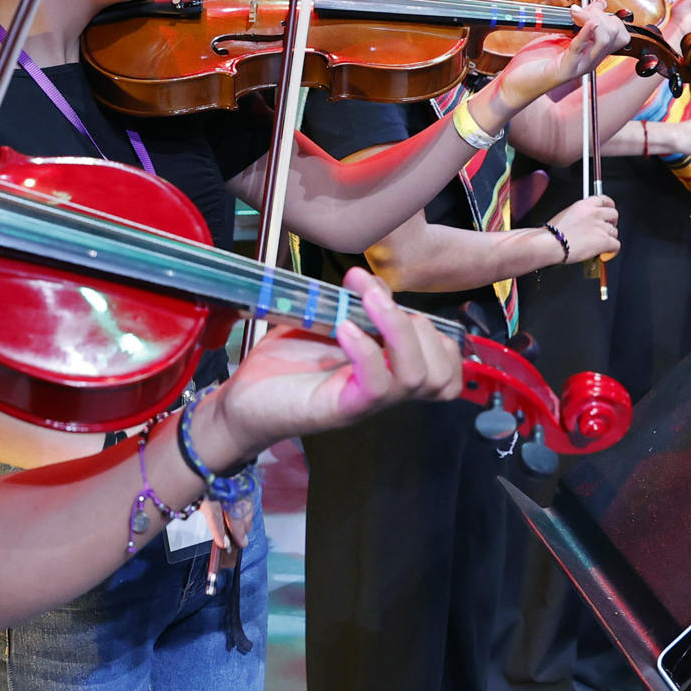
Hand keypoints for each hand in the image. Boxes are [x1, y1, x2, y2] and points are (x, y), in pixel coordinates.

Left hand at [195, 268, 463, 457]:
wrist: (243, 399)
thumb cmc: (285, 363)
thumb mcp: (327, 325)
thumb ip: (353, 307)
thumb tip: (367, 281)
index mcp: (389, 369)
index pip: (446, 366)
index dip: (439, 334)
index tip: (396, 300)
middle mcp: (386, 389)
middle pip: (440, 372)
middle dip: (420, 324)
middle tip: (375, 293)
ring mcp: (366, 403)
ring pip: (417, 378)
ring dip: (398, 330)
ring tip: (368, 302)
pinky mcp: (342, 410)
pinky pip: (377, 387)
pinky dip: (367, 352)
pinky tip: (345, 328)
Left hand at [492, 0, 630, 110]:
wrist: (519, 84)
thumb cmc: (539, 61)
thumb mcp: (562, 36)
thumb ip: (579, 22)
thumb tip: (598, 3)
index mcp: (592, 53)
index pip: (619, 34)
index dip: (609, 17)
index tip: (591, 8)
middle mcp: (591, 60)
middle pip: (616, 34)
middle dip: (601, 15)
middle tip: (580, 11)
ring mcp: (580, 66)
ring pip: (604, 41)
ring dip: (593, 20)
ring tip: (576, 15)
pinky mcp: (565, 70)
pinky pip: (580, 49)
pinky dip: (585, 34)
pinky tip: (587, 24)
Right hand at [544, 195, 619, 262]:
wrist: (550, 244)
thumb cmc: (553, 233)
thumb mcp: (566, 214)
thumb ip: (581, 213)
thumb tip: (588, 220)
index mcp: (585, 204)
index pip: (604, 200)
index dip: (609, 206)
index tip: (609, 210)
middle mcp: (595, 213)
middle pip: (614, 214)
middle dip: (612, 222)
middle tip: (606, 229)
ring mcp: (601, 227)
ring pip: (615, 231)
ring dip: (609, 237)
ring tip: (600, 243)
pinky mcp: (604, 241)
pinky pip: (616, 245)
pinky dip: (612, 251)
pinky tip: (605, 253)